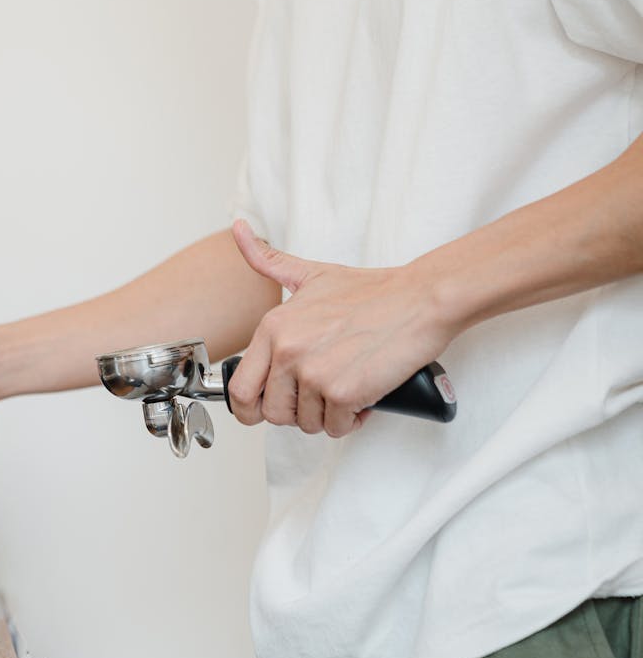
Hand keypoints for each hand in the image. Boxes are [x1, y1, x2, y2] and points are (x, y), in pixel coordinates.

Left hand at [226, 220, 454, 436]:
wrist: (419, 299)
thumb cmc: (371, 291)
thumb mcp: (311, 274)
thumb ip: (269, 261)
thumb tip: (237, 230)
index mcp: (273, 327)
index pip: (240, 390)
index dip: (252, 408)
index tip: (268, 408)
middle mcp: (287, 351)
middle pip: (271, 413)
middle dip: (295, 413)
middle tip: (318, 397)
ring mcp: (313, 373)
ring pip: (305, 423)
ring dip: (326, 416)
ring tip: (344, 391)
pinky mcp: (343, 392)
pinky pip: (336, 427)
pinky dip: (351, 420)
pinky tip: (361, 399)